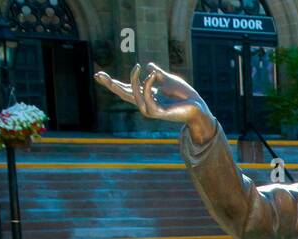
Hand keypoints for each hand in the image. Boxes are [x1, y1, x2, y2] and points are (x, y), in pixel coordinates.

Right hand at [95, 63, 214, 142]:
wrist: (198, 105)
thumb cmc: (185, 94)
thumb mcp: (168, 79)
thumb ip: (157, 73)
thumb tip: (148, 66)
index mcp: (147, 96)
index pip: (126, 88)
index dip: (113, 82)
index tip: (99, 74)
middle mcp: (147, 103)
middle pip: (124, 94)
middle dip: (111, 85)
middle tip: (98, 74)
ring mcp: (151, 110)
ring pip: (133, 95)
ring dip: (133, 80)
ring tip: (136, 67)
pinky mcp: (157, 113)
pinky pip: (146, 97)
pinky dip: (148, 85)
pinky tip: (152, 75)